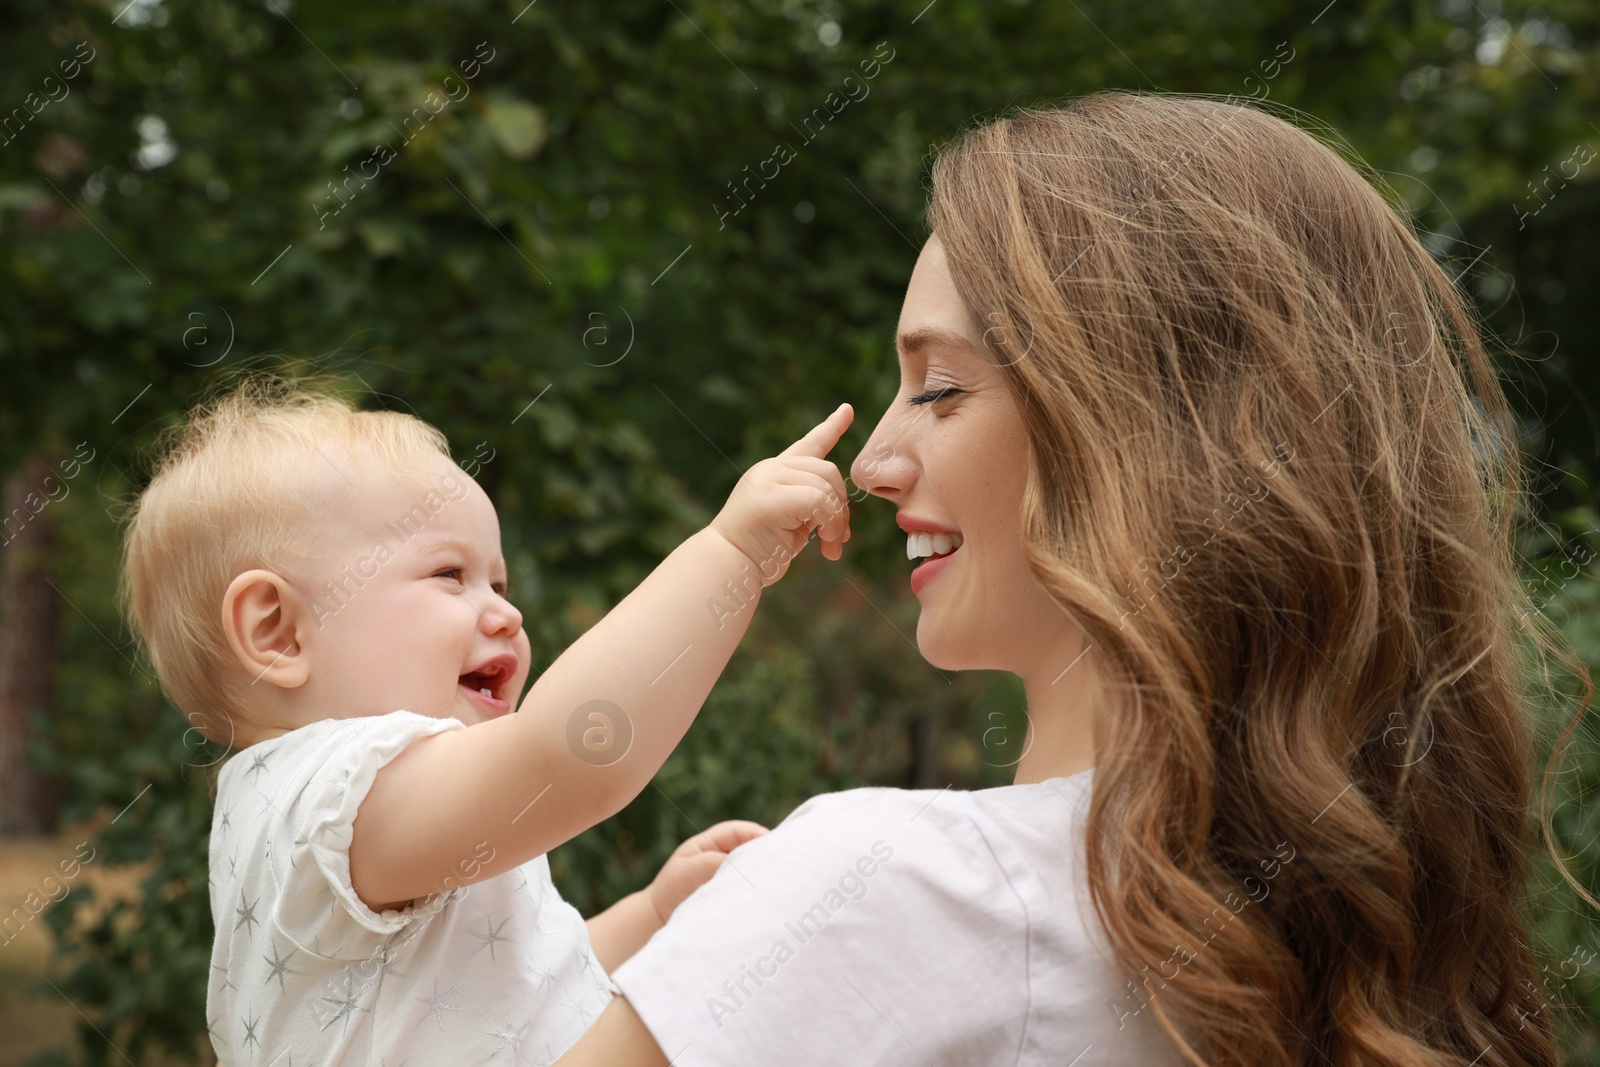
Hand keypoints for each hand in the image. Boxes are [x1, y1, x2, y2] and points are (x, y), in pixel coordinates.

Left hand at [646, 819, 768, 924]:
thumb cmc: (670, 891)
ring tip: (777, 879)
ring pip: (751, 867)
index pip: (738, 831)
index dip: (756, 834)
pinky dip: (757, 888)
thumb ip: (711, 863)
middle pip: (749, 847)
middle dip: (764, 852)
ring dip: (762, 871)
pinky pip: (748, 886)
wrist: (659, 919)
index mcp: (709, 843)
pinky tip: (766, 895)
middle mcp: (721, 855)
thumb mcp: (687, 872)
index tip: (772, 843)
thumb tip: (741, 864)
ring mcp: (728, 873)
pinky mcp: (731, 892)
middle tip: (781, 862)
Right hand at [709, 403, 853, 582]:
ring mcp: (768, 479)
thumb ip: (810, 505)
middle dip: (841, 505)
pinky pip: (820, 500)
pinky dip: (831, 523)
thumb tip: (842, 512)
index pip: (808, 444)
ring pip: (826, 485)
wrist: (726, 567)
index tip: (847, 410)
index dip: (831, 427)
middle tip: (839, 539)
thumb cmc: (758, 553)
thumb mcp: (790, 522)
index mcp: (774, 472)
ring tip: (830, 547)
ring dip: (837, 520)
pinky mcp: (771, 497)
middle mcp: (771, 469)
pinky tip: (825, 546)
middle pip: (828, 470)